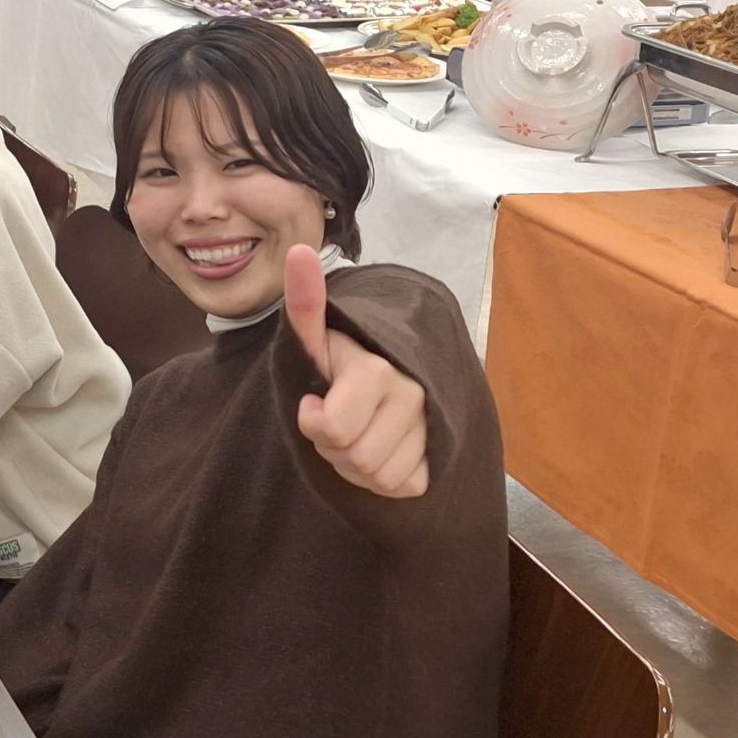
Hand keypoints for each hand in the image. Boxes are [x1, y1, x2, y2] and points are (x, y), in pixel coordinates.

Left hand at [284, 246, 429, 499]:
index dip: (312, 422)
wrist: (376, 369)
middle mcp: (413, 394)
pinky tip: (376, 449)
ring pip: (379, 476)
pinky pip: (402, 486)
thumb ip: (303, 301)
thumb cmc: (333, 358)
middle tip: (331, 420)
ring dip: (353, 464)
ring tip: (352, 433)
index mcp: (377, 369)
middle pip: (355, 458)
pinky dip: (381, 479)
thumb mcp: (311, 335)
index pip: (332, 428)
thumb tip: (298, 251)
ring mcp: (431, 424)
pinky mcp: (440, 452)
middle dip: (330, 447)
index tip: (311, 402)